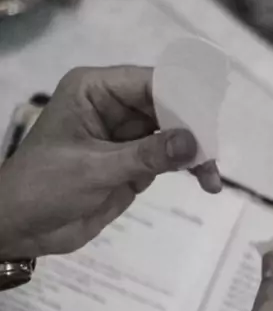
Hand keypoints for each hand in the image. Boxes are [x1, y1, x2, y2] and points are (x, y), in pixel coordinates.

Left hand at [0, 66, 221, 258]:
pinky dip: (187, 169)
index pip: (149, 83)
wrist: (21, 228)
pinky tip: (206, 182)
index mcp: (95, 90)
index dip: (182, 96)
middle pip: (167, 107)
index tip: (209, 116)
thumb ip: (146, 155)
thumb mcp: (94, 168)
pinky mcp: (132, 165)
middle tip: (213, 152)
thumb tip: (192, 143)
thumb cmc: (45, 186)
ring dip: (195, 153)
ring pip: (173, 135)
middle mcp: (113, 107)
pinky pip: (167, 159)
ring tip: (211, 177)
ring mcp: (125, 137)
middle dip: (192, 129)